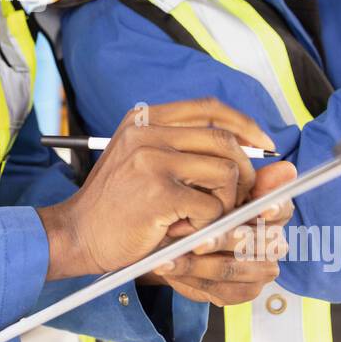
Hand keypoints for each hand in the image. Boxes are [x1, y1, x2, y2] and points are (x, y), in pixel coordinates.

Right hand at [38, 97, 273, 280]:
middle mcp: (147, 133)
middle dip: (245, 172)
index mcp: (145, 120)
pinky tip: (185, 230)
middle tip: (241, 197)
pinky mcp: (159, 193)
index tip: (263, 144)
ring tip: (202, 218)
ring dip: (226, 203)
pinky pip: (212, 207)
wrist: (76, 233)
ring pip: (225, 173)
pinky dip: (208, 224)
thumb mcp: (142, 160)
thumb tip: (249, 145)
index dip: (243, 124)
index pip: (209, 108)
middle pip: (224, 141)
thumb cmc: (115, 203)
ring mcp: (152, 161)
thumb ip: (182, 147)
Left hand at [140, 160, 296, 305]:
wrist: (179, 244)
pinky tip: (167, 267)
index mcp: (272, 214)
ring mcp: (258, 271)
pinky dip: (188, 276)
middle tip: (198, 238)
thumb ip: (244, 177)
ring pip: (230, 266)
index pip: (282, 209)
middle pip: (255, 242)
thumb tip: (287, 168)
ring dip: (196, 261)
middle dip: (224, 239)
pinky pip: (215, 286)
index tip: (260, 209)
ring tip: (167, 253)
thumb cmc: (200, 210)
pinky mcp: (240, 292)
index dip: (273, 208)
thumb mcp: (215, 189)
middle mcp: (272, 244)